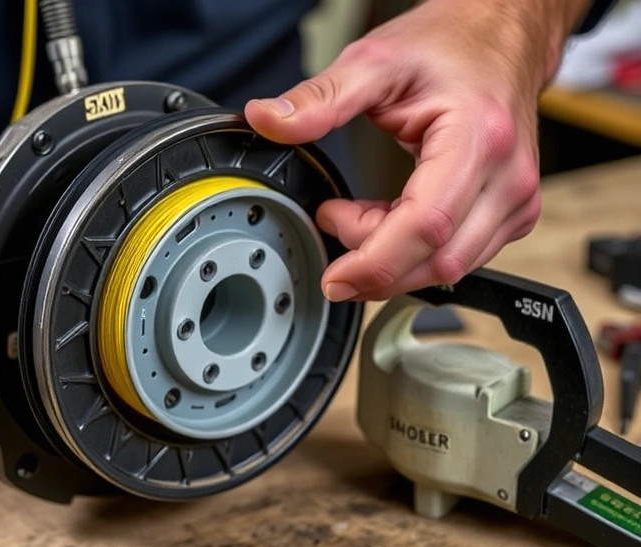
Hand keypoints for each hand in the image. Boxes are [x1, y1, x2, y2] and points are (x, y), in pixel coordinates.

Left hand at [245, 0, 588, 300]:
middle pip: (438, 260)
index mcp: (479, 139)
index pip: (426, 227)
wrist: (499, 35)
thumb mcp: (375, 61)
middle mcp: (508, 178)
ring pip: (449, 268)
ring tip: (354, 216)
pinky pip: (459, 256)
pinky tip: (383, 222)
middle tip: (330, 225)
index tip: (334, 273)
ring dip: (391, 259)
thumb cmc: (449, 45)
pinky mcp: (512, 213)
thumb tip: (267, 120)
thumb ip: (319, 98)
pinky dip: (412, 252)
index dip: (374, 262)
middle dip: (374, 264)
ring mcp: (516, 200)